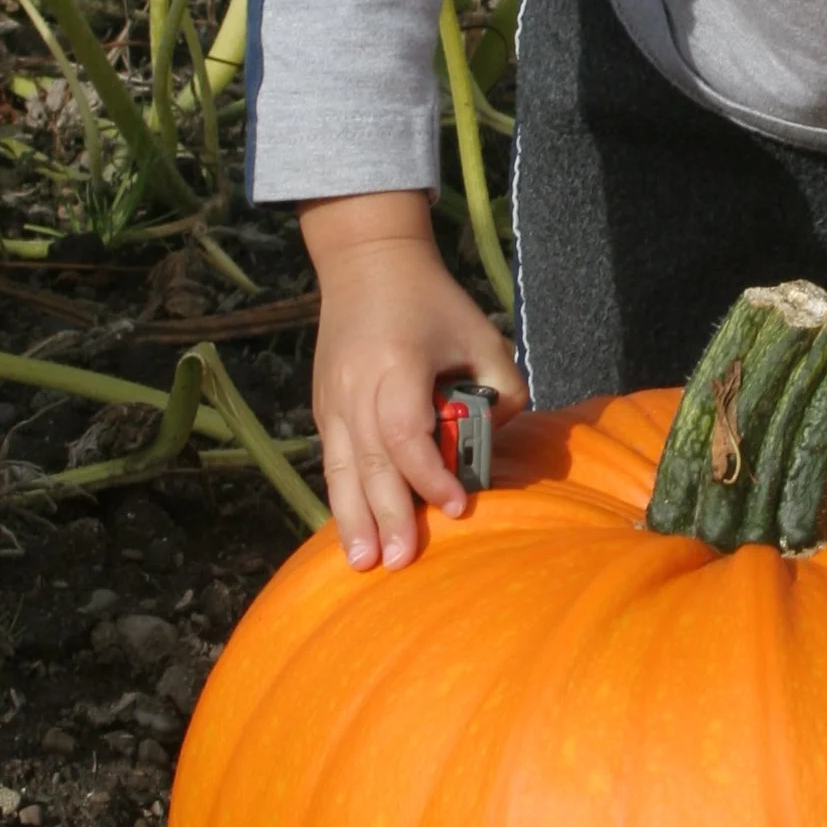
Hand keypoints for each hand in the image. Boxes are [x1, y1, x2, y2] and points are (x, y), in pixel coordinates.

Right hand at [303, 194, 526, 573]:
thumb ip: (502, 389)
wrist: (367, 263)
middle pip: (370, 461)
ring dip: (352, 518)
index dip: (431, 475)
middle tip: (401, 562)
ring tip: (361, 563)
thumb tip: (497, 442)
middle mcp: (355, 386)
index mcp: (396, 366)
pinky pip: (334, 460)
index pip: (406, 434)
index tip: (459, 506)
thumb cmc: (433, 301)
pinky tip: (351, 532)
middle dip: (386, 515)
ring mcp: (332, 399)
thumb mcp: (481, 335)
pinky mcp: (324, 407)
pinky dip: (341, 497)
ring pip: (341, 469)